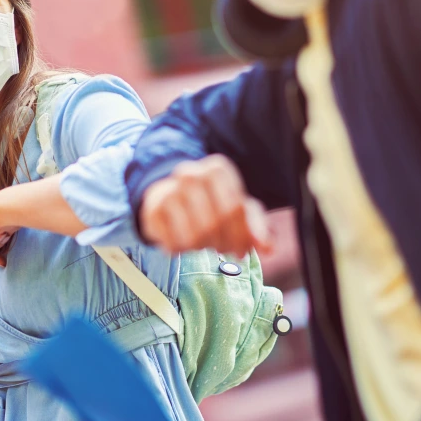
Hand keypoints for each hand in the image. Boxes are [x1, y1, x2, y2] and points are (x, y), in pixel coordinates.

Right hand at [138, 154, 273, 256]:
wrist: (167, 194)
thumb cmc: (209, 203)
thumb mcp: (235, 209)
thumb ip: (255, 227)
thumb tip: (268, 248)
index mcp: (217, 169)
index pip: (236, 208)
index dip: (242, 236)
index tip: (243, 251)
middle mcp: (191, 174)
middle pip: (215, 223)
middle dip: (223, 244)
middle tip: (223, 250)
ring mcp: (168, 189)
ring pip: (194, 236)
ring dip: (202, 248)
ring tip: (203, 244)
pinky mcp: (151, 208)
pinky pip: (173, 243)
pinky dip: (181, 250)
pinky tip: (183, 243)